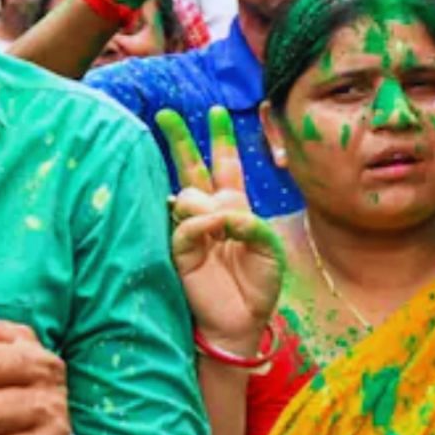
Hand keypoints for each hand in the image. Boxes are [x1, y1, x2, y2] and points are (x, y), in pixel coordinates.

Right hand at [163, 107, 283, 354]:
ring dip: (206, 200)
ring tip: (221, 223)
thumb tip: (216, 210)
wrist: (241, 323)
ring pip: (187, 192)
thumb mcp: (268, 248)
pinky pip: (186, 224)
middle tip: (166, 113)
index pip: (226, 166)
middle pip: (193, 168)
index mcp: (234, 208)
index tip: (216, 111)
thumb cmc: (257, 286)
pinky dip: (202, 223)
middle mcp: (211, 214)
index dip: (222, 139)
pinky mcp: (178, 250)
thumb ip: (249, 223)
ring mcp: (192, 230)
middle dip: (181, 139)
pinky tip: (214, 230)